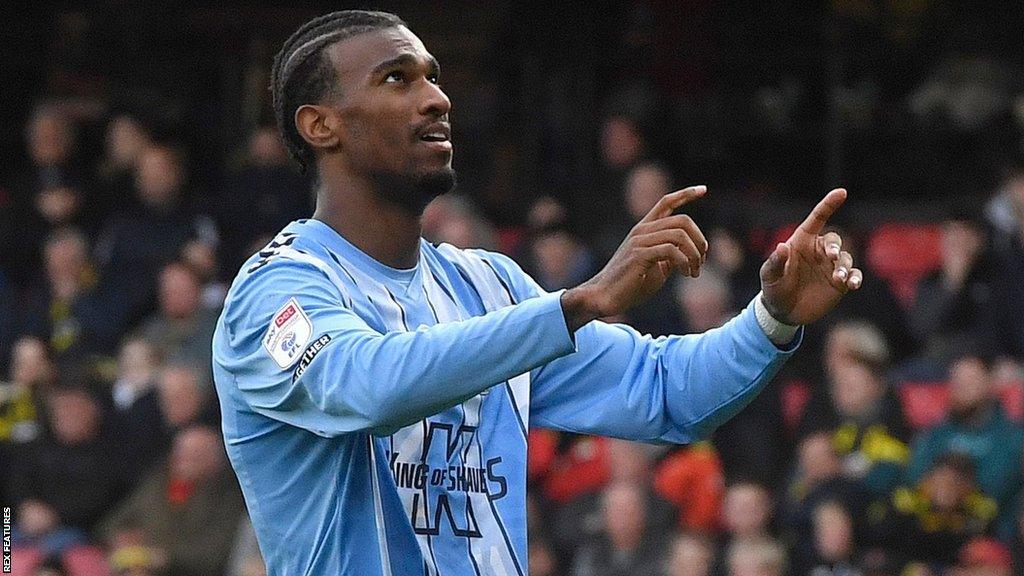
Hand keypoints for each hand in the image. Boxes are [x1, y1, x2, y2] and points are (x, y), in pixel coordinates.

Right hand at [562, 186, 707, 329]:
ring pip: (679, 235)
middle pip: (682, 220)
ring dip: (694, 254)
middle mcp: (642, 230)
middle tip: (701, 260)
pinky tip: (685, 273)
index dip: (685, 194)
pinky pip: (671, 250)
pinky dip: (684, 262)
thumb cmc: (630, 285)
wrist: (604, 297)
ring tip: (694, 271)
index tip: (703, 189)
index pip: (666, 202)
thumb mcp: (657, 267)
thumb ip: (672, 255)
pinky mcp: (639, 254)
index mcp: (644, 229)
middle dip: (699, 239)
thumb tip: (693, 253)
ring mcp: (639, 241)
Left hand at [760, 188, 862, 324]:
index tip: (841, 192)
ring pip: (846, 258)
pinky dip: (855, 278)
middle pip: (834, 240)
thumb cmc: (773, 289)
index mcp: (802, 242)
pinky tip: (851, 284)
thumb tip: (782, 246)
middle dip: (834, 246)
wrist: (783, 312)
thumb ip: (775, 262)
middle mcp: (819, 251)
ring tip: (837, 279)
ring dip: (844, 266)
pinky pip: (854, 275)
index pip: (817, 219)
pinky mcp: (840, 283)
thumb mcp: (769, 276)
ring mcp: (831, 266)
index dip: (828, 205)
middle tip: (831, 257)